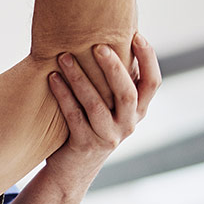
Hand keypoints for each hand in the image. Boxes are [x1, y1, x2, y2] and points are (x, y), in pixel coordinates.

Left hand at [43, 33, 160, 186]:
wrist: (72, 168)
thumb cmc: (89, 124)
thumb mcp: (107, 105)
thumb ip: (111, 81)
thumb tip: (104, 37)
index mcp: (138, 110)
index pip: (152, 83)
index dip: (148, 59)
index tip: (137, 34)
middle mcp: (128, 124)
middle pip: (127, 92)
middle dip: (113, 67)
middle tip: (96, 45)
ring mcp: (108, 136)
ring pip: (97, 104)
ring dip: (80, 78)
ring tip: (63, 57)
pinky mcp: (86, 144)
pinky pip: (74, 116)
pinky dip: (62, 95)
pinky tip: (51, 77)